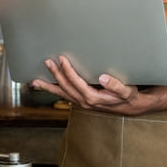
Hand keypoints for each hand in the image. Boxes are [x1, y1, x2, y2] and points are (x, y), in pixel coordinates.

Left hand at [30, 56, 150, 115]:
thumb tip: (103, 77)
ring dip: (49, 87)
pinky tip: (50, 87)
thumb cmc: (128, 96)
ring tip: (35, 82)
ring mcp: (83, 103)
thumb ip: (116, 85)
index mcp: (93, 98)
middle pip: (66, 87)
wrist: (131, 106)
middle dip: (56, 74)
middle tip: (47, 62)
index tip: (62, 59)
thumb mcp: (127, 90)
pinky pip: (66, 96)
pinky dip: (56, 91)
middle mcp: (85, 102)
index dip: (68, 71)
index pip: (76, 83)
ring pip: (62, 94)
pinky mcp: (83, 102)